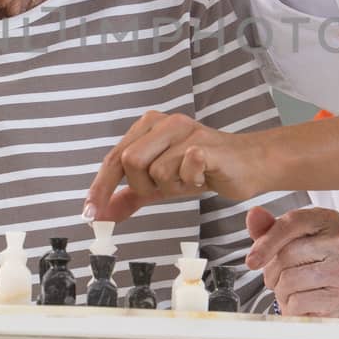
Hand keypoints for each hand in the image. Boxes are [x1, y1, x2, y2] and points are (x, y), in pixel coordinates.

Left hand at [83, 111, 266, 221]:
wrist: (248, 166)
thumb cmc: (204, 171)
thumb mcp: (160, 185)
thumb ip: (130, 196)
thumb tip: (100, 214)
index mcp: (147, 126)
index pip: (113, 157)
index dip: (100, 187)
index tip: (90, 215)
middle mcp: (163, 122)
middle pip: (129, 162)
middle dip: (144, 186)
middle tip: (168, 189)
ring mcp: (185, 131)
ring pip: (155, 172)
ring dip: (171, 187)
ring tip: (190, 180)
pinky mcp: (205, 144)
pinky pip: (183, 170)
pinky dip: (191, 181)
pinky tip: (204, 175)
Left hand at [244, 205, 338, 318]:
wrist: (330, 298)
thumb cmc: (307, 265)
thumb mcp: (285, 241)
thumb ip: (267, 228)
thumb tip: (254, 214)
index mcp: (328, 220)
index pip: (292, 223)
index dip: (266, 242)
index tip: (252, 261)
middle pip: (287, 254)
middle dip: (273, 272)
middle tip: (279, 278)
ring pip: (290, 280)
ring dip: (281, 291)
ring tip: (292, 290)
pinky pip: (298, 302)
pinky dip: (292, 307)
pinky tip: (302, 302)